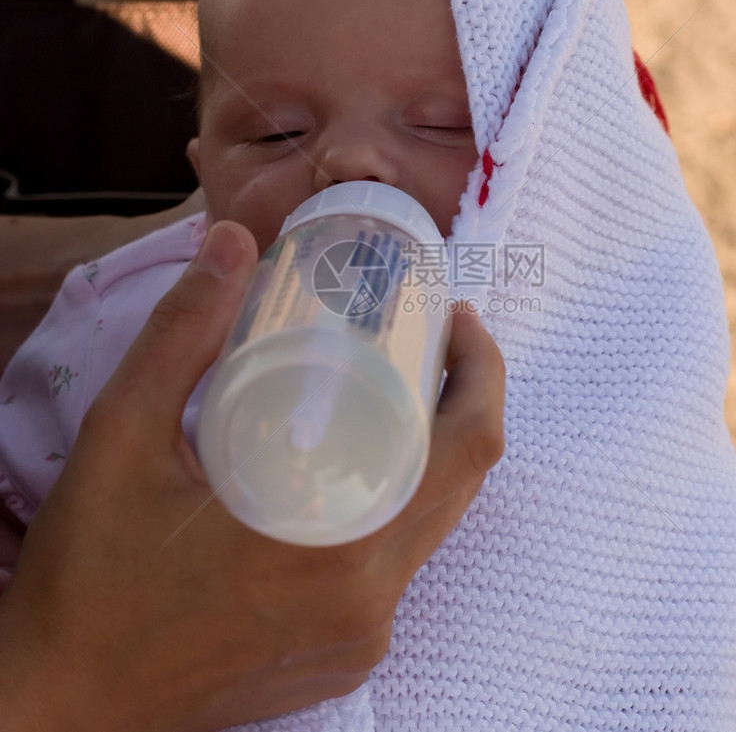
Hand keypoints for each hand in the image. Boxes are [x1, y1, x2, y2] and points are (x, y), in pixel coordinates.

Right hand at [0, 221, 504, 731]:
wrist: (64, 704)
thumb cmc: (90, 578)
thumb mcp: (123, 438)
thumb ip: (181, 334)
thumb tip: (232, 242)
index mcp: (336, 545)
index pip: (465, 449)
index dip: (480, 373)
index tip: (457, 317)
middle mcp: (370, 600)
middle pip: (464, 483)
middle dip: (465, 400)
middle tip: (434, 340)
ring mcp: (363, 637)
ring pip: (436, 524)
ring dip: (434, 451)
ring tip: (397, 390)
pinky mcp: (347, 657)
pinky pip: (400, 567)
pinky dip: (398, 505)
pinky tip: (357, 468)